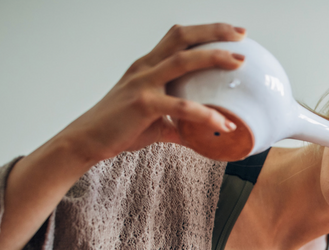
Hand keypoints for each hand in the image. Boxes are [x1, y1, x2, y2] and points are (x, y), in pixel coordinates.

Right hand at [55, 23, 246, 164]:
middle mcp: (145, 67)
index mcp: (148, 66)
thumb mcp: (155, 121)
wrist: (86, 141)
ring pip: (182, 61)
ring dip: (214, 57)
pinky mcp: (143, 104)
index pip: (178, 37)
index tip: (234, 32)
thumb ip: (180, 123)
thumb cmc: (120, 129)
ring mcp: (143, 83)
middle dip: (214, 32)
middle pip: (182, 37)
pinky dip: (206, 113)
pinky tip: (225, 122)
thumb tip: (205, 134)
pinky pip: (181, 106)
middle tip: (242, 35)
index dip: (206, 30)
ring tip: (240, 63)